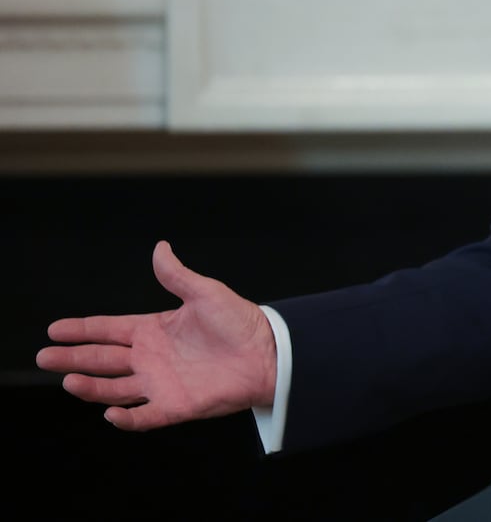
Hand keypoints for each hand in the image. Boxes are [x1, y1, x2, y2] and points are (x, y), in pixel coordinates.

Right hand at [36, 241, 277, 430]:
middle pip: (102, 359)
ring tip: (69, 380)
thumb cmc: (241, 322)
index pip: (109, 329)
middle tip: (44, 357)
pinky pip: (145, 416)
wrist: (271, 353)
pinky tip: (109, 413)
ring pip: (115, 388)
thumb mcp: (206, 293)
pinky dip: (126, 418)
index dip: (82, 329)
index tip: (54, 329)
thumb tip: (160, 247)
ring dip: (91, 387)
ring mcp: (161, 383)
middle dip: (72, 358)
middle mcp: (151, 358)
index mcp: (154, 330)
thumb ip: (177, 275)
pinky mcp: (176, 406)